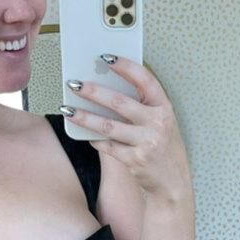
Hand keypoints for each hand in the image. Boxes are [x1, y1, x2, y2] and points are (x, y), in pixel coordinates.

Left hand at [62, 56, 192, 203]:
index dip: (125, 66)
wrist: (172, 182)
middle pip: (119, 103)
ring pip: (108, 126)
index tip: (105, 57)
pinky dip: (94, 139)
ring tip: (67, 109)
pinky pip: (108, 146)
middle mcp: (157, 123)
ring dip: (84, 117)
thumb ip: (141, 105)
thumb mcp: (160, 121)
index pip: (144, 80)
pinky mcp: (135, 161)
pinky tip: (84, 134)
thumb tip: (106, 86)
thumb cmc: (162, 146)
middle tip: (74, 83)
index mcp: (164, 107)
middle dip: (94, 92)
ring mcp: (146, 143)